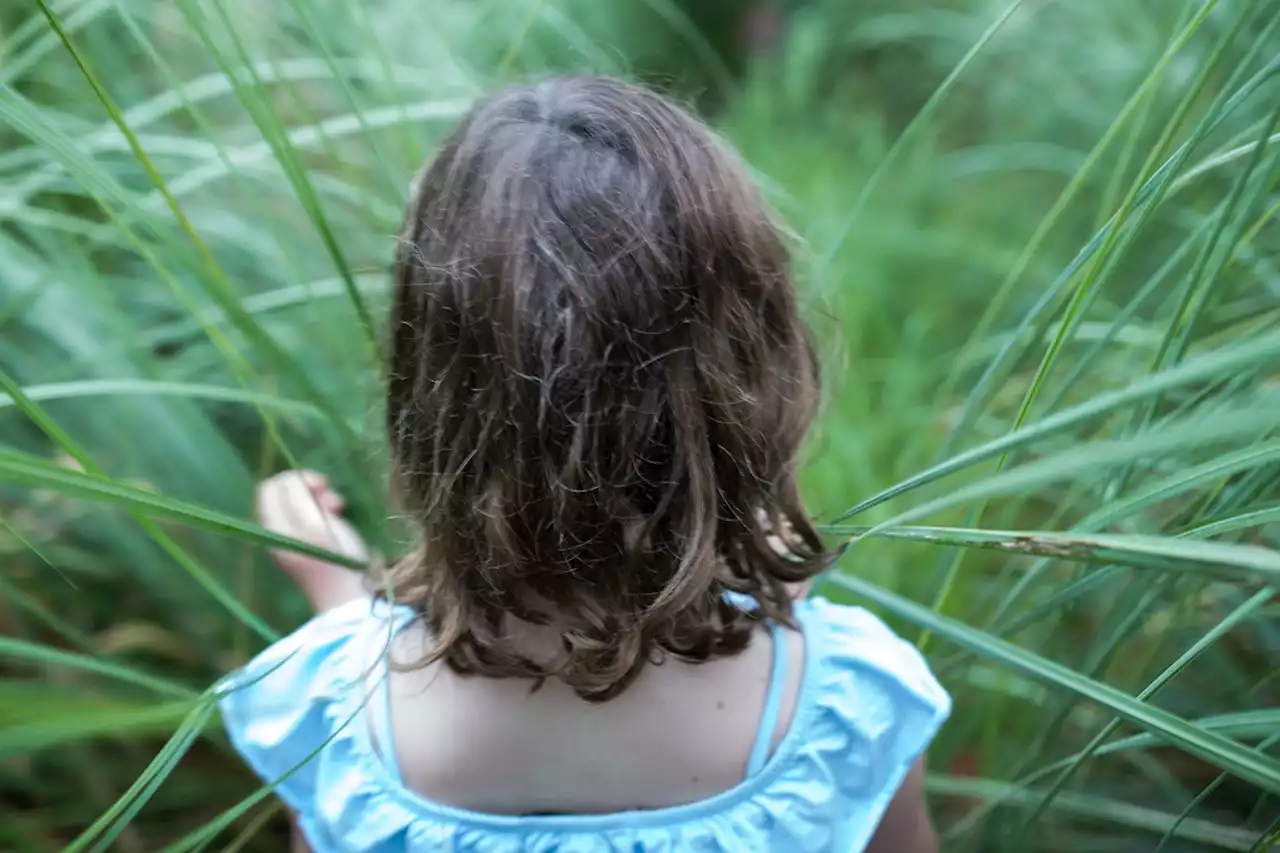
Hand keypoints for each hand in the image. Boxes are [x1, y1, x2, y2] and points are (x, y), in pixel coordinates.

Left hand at [255, 470, 369, 610]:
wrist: (349, 598)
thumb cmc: (336, 564)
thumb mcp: (317, 527)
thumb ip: (300, 500)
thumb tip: (294, 479)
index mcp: (274, 528)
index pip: (269, 489)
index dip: (294, 479)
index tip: (319, 485)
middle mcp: (277, 530)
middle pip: (282, 492)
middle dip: (307, 486)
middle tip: (328, 492)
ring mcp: (292, 535)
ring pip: (298, 499)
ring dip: (319, 496)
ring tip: (338, 505)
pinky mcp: (309, 539)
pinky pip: (309, 511)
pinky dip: (324, 506)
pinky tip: (339, 511)